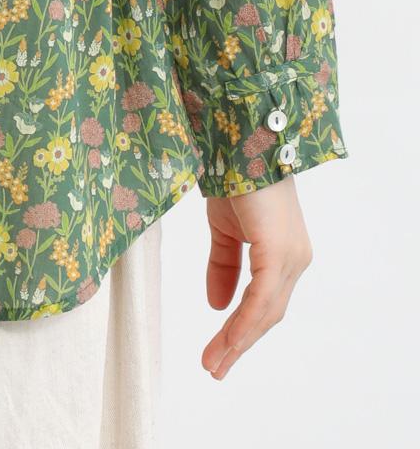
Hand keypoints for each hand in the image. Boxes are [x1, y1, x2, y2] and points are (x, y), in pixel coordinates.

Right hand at [202, 176, 312, 379]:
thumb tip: (217, 305)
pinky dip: (244, 322)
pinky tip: (229, 339)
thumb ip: (223, 265)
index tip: (218, 354)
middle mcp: (294, 260)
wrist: (239, 141)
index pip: (263, 303)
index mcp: (282, 253)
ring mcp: (289, 256)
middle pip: (267, 314)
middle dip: (239, 344)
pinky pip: (261, 297)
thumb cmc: (233, 176)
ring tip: (214, 362)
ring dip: (238, 340)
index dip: (241, 330)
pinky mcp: (277, 250)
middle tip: (214, 367)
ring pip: (265, 312)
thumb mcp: (223, 228)